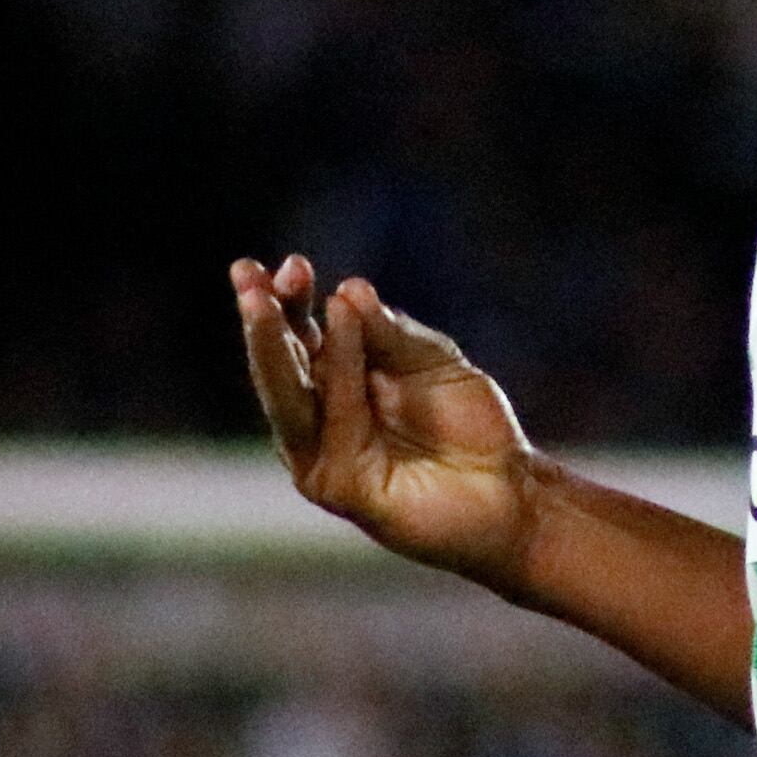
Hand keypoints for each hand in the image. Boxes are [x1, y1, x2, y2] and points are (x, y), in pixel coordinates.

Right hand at [228, 255, 547, 586]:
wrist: (512, 490)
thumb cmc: (471, 425)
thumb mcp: (433, 360)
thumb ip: (390, 333)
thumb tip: (347, 291)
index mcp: (338, 382)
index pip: (301, 336)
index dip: (290, 300)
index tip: (291, 265)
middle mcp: (321, 417)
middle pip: (281, 364)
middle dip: (263, 319)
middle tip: (245, 275)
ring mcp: (324, 453)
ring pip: (286, 396)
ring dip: (272, 346)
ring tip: (261, 300)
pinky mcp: (338, 485)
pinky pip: (330, 422)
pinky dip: (336, 372)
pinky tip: (335, 326)